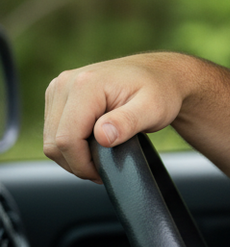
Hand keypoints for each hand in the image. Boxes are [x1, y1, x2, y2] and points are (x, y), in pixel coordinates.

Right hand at [43, 53, 189, 182]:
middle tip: (103, 168)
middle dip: (77, 162)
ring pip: (51, 140)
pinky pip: (54, 131)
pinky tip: (92, 145)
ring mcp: (59, 88)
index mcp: (85, 84)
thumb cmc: (160, 90)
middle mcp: (65, 83)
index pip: (67, 139)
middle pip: (54, 142)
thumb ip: (127, 122)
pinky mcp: (59, 96)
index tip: (102, 172)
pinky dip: (70, 145)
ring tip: (100, 157)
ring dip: (73, 155)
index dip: (82, 163)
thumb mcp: (153, 109)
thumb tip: (102, 136)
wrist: (160, 74)